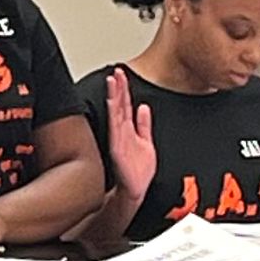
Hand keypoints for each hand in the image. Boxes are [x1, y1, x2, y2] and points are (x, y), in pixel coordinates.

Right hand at [103, 77, 155, 211]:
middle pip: (120, 104)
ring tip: (112, 80)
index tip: (122, 73)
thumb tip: (144, 107)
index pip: (125, 104)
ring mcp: (119, 138)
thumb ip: (144, 125)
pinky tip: (113, 102)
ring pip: (116, 112)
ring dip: (114, 95)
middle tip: (116, 70)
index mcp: (129, 130)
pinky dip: (114, 113)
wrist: (135, 190)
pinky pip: (115, 126)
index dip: (124, 89)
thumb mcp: (147, 142)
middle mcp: (122, 132)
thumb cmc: (139, 172)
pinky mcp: (117, 146)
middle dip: (118, 87)